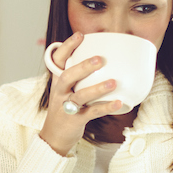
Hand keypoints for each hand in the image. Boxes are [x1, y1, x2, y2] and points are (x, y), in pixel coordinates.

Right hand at [39, 32, 122, 155]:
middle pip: (67, 77)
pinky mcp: (75, 120)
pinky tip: (118, 102)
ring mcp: (66, 107)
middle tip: (99, 59)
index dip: (67, 47)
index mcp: (58, 81)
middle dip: (82, 67)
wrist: (54, 137)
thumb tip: (104, 58)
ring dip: (97, 88)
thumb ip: (78, 76)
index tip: (80, 35)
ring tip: (113, 82)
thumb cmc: (65, 108)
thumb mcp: (66, 90)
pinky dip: (105, 107)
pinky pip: (91, 112)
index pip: (57, 60)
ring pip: (80, 96)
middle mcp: (59, 92)